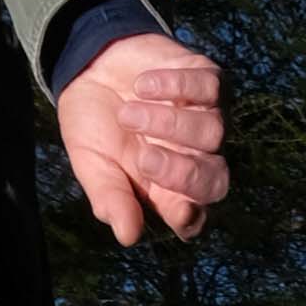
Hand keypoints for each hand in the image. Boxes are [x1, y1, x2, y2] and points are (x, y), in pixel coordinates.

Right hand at [58, 33, 227, 245]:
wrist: (89, 68)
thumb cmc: (94, 126)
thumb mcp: (92, 164)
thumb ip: (110, 198)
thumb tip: (128, 237)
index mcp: (168, 189)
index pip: (194, 215)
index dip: (192, 218)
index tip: (179, 212)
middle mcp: (196, 157)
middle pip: (216, 178)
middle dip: (184, 173)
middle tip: (144, 158)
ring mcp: (207, 118)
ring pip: (213, 131)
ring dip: (168, 124)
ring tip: (127, 114)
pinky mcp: (208, 80)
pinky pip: (210, 87)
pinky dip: (176, 86)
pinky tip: (143, 85)